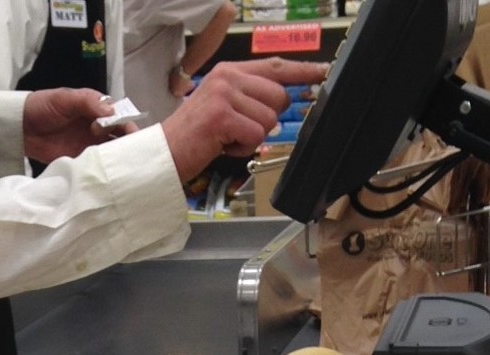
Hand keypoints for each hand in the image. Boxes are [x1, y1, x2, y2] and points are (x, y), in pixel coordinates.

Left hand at [22, 87, 126, 163]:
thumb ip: (88, 102)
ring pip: (111, 153)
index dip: (127, 126)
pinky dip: (103, 171)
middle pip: (120, 137)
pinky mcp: (81, 161)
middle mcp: (98, 128)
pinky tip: (110, 177)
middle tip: (132, 156)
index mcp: (98, 109)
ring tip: (125, 169)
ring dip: (117, 160)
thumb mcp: (66, 98)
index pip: (120, 117)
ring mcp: (91, 146)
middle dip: (128, 145)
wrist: (22, 126)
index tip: (130, 136)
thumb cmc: (44, 106)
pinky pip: (96, 166)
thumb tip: (112, 111)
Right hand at [161, 58, 326, 183]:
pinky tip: (223, 145)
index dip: (302, 70)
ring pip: (268, 120)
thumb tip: (280, 103)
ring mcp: (225, 94)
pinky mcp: (222, 116)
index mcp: (230, 72)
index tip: (323, 71)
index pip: (275, 67)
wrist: (166, 152)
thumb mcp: (224, 107)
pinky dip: (242, 148)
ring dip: (252, 138)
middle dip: (266, 120)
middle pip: (278, 97)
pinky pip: (255, 136)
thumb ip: (251, 99)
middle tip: (239, 129)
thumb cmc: (196, 136)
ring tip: (227, 138)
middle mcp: (228, 77)